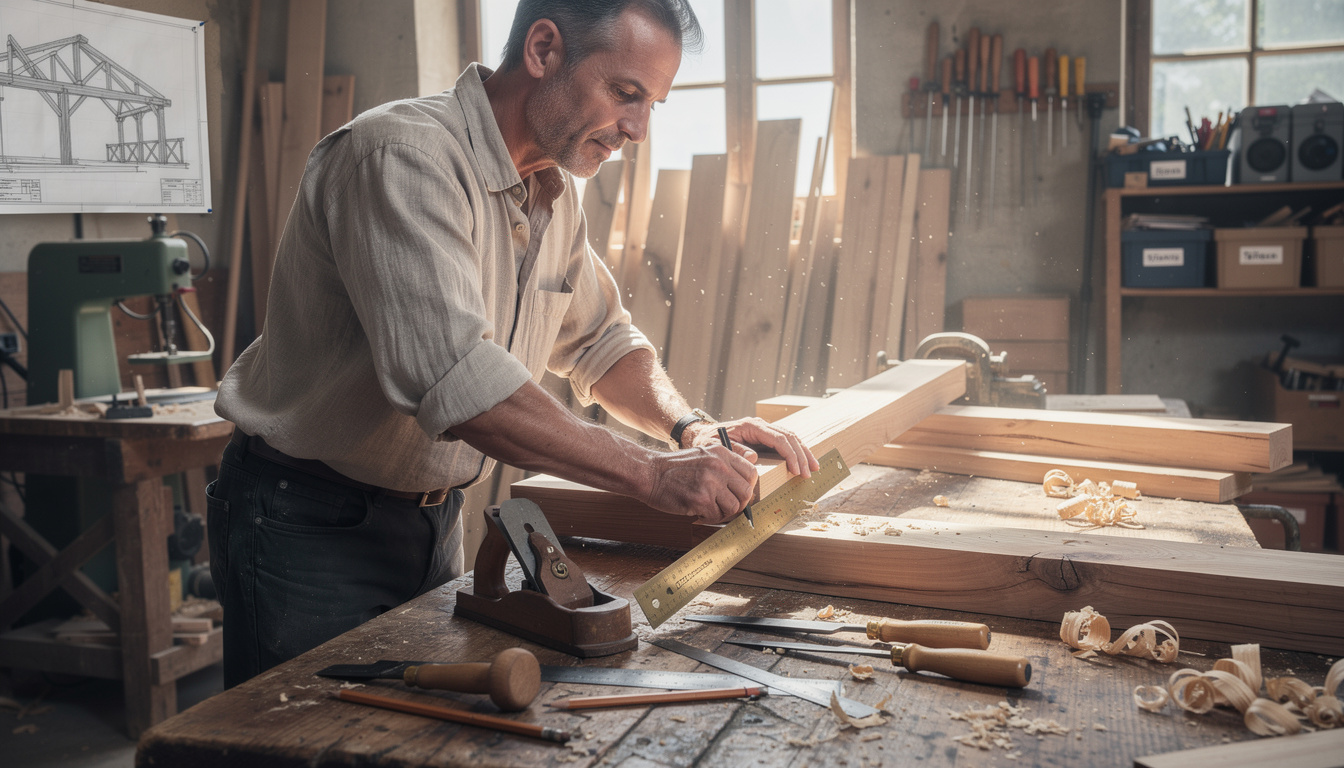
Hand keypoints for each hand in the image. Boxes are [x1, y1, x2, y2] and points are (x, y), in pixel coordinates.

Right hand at [644, 446, 756, 524]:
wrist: (650, 473)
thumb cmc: (675, 468)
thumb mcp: (703, 454)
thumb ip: (725, 462)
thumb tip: (749, 477)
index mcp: (722, 454)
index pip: (751, 472)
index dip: (747, 487)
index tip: (738, 494)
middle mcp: (719, 466)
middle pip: (746, 492)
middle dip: (738, 504)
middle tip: (725, 506)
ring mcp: (710, 483)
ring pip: (734, 507)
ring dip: (723, 513)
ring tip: (710, 510)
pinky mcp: (700, 499)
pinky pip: (717, 516)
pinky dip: (709, 518)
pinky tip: (699, 512)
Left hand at [684, 417, 819, 477]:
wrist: (702, 435)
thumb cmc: (708, 442)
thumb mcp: (716, 447)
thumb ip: (735, 451)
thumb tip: (753, 458)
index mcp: (751, 426)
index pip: (778, 438)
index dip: (790, 454)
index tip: (796, 470)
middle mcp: (760, 425)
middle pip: (789, 436)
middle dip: (802, 454)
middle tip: (809, 472)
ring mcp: (764, 429)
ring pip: (790, 438)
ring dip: (803, 452)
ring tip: (813, 467)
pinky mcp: (765, 436)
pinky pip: (785, 442)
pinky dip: (796, 451)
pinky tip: (803, 461)